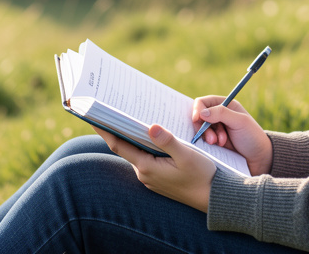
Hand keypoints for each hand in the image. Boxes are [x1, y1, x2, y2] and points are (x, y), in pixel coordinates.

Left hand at [93, 125, 214, 211]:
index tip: (94, 116)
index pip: (119, 145)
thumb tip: (151, 126)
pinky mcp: (158, 178)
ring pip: (135, 152)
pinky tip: (147, 134)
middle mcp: (144, 173)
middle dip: (117, 129)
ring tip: (125, 117)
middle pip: (125, 147)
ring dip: (130, 136)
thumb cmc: (202, 176)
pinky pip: (145, 158)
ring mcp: (150, 177)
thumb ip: (167, 141)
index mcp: (147, 167)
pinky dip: (142, 145)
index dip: (105, 130)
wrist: (214, 198)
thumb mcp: (187, 155)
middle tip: (108, 110)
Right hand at [192, 96, 272, 175]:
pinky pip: (203, 140)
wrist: (259, 159)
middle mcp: (219, 116)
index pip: (203, 102)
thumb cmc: (252, 137)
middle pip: (199, 116)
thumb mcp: (240, 122)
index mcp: (226, 105)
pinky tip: (219, 146)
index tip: (197, 119)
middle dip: (203, 127)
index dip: (198, 109)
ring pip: (200, 129)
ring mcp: (215, 129)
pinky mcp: (214, 142)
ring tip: (219, 143)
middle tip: (212, 139)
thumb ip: (221, 114)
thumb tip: (201, 112)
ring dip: (207, 136)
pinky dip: (208, 143)